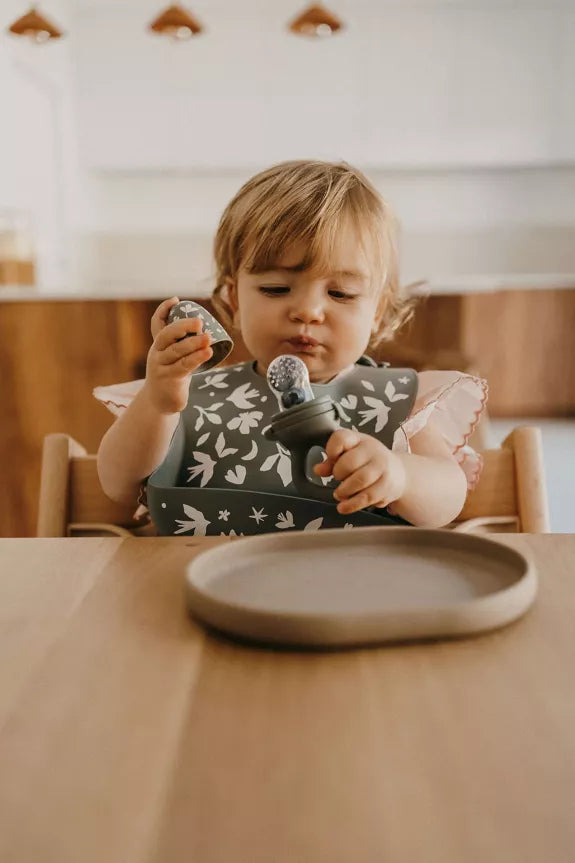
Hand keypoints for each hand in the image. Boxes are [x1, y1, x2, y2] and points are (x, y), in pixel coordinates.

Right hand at [143, 297, 212, 414]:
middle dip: (182, 326)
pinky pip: (183, 366)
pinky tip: (207, 352)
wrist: (160, 401)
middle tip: (199, 322)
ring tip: (208, 338)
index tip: (175, 300)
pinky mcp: (169, 379)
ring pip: (177, 351)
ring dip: (193, 343)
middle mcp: (157, 353)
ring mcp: (161, 367)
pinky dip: (196, 358)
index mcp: (159, 344)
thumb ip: (184, 345)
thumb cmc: (172, 374)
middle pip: (166, 335)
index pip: (157, 323)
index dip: (163, 310)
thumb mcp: (175, 357)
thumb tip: (207, 330)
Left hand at [314, 429, 406, 514]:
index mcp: (358, 439)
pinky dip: (352, 504)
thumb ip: (331, 462)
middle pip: (349, 463)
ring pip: (359, 480)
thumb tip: (318, 470)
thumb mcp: (350, 455)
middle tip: (338, 479)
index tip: (331, 458)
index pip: (341, 438)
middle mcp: (372, 450)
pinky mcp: (387, 485)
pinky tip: (344, 506)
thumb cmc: (368, 462)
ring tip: (339, 494)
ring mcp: (382, 467)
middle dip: (338, 474)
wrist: (398, 472)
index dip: (332, 450)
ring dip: (345, 491)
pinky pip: (367, 497)